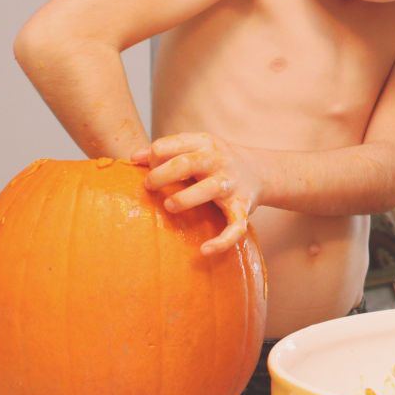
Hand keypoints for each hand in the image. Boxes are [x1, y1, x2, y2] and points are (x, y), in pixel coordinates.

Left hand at [132, 132, 258, 255]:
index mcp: (204, 144)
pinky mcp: (243, 207)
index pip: (169, 146)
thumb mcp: (195, 147)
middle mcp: (219, 161)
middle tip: (149, 186)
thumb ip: (167, 150)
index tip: (149, 170)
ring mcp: (231, 184)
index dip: (153, 158)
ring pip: (209, 190)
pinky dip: (222, 240)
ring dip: (184, 199)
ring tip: (169, 206)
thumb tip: (133, 157)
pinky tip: (204, 251)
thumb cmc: (216, 160)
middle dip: (162, 175)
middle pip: (186, 164)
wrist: (260, 170)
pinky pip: (235, 226)